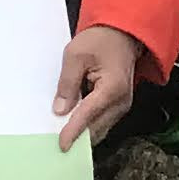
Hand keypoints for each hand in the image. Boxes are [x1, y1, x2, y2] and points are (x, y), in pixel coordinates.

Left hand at [53, 25, 143, 150]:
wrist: (121, 34)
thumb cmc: (100, 40)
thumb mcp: (75, 55)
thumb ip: (67, 83)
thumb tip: (60, 110)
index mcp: (112, 88)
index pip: (88, 115)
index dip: (74, 132)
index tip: (62, 145)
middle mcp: (121, 102)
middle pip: (97, 128)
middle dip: (78, 137)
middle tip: (56, 143)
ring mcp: (122, 106)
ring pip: (100, 129)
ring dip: (84, 133)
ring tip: (63, 135)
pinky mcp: (119, 106)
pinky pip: (103, 122)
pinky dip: (89, 125)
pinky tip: (74, 124)